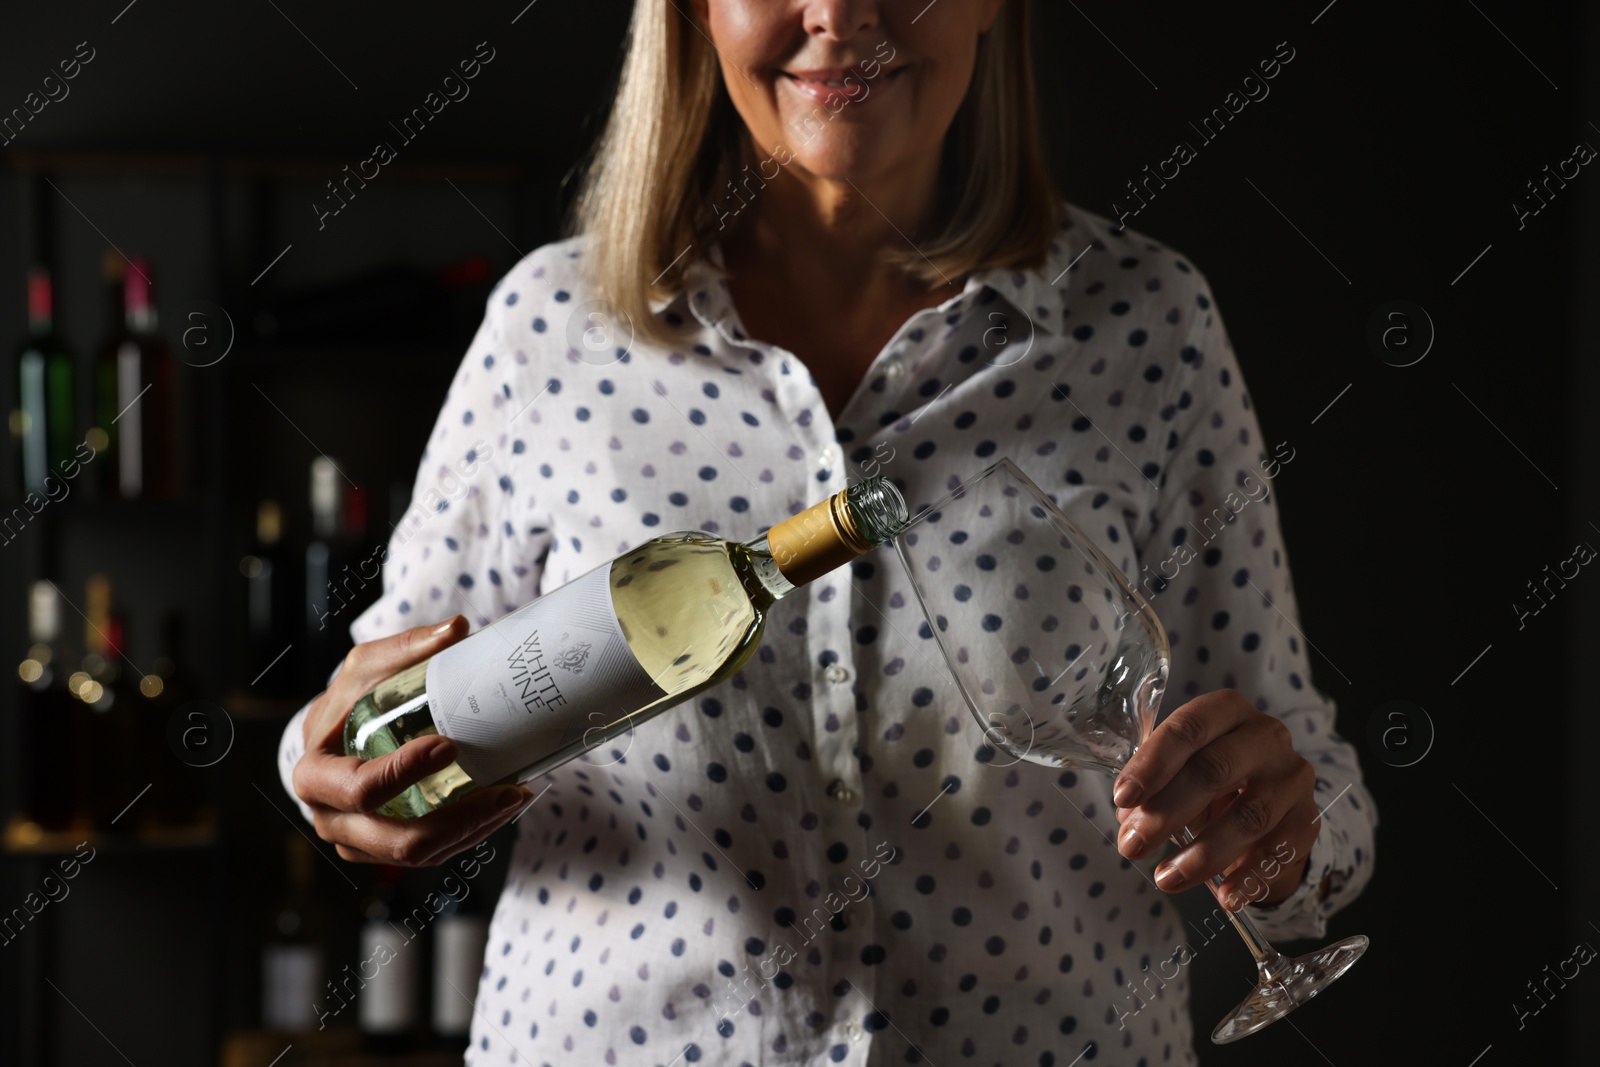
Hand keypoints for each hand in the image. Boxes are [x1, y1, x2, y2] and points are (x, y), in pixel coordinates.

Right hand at [291, 616, 532, 865]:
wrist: (335, 738)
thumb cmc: (348, 701)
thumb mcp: (367, 668)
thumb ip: (405, 648)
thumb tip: (458, 629)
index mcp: (316, 776)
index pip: (360, 789)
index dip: (403, 774)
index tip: (448, 746)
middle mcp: (333, 819)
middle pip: (396, 839)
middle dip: (457, 819)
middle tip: (502, 790)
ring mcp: (360, 842)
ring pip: (419, 855)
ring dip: (472, 831)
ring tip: (513, 799)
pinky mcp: (386, 850)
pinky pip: (430, 856)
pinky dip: (469, 836)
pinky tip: (501, 810)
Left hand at [1111, 689, 1315, 909]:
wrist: (1267, 803)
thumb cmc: (1210, 777)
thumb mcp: (1179, 769)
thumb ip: (1152, 785)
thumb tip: (1128, 817)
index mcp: (1227, 710)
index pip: (1188, 728)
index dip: (1152, 763)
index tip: (1122, 798)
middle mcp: (1266, 736)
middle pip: (1214, 770)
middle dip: (1166, 812)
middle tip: (1132, 846)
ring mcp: (1292, 778)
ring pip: (1247, 817)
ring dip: (1202, 854)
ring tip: (1166, 878)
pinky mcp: (1307, 819)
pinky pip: (1279, 851)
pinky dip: (1249, 877)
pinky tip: (1225, 897)